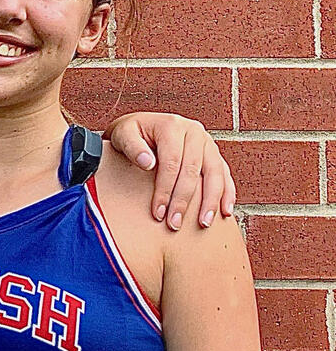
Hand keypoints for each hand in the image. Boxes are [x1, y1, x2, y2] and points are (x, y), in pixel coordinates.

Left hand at [106, 112, 236, 229]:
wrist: (142, 127)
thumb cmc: (131, 133)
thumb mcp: (123, 134)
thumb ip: (132, 147)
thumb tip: (147, 163)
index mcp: (172, 126)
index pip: (171, 162)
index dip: (165, 189)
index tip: (158, 212)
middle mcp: (194, 132)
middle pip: (193, 170)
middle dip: (184, 200)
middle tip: (175, 223)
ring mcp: (207, 142)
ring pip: (215, 172)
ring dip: (211, 200)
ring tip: (204, 223)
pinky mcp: (213, 153)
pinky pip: (224, 173)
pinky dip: (227, 193)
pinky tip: (225, 211)